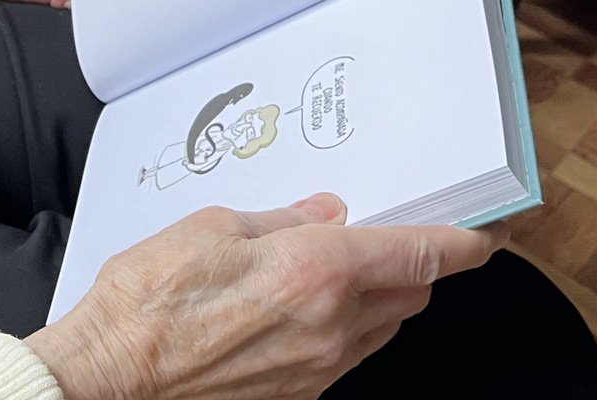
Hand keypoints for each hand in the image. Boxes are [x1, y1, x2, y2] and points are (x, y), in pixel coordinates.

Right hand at [27, 194, 499, 399]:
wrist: (111, 377)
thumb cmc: (147, 300)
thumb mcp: (209, 227)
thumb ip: (278, 219)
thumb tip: (323, 214)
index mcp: (316, 270)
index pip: (422, 254)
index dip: (465, 241)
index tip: (485, 230)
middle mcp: (332, 325)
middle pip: (411, 292)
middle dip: (412, 262)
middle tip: (383, 236)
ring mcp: (319, 368)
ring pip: (383, 327)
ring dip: (377, 297)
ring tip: (330, 270)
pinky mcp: (298, 395)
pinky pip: (346, 356)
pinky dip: (342, 328)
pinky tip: (298, 309)